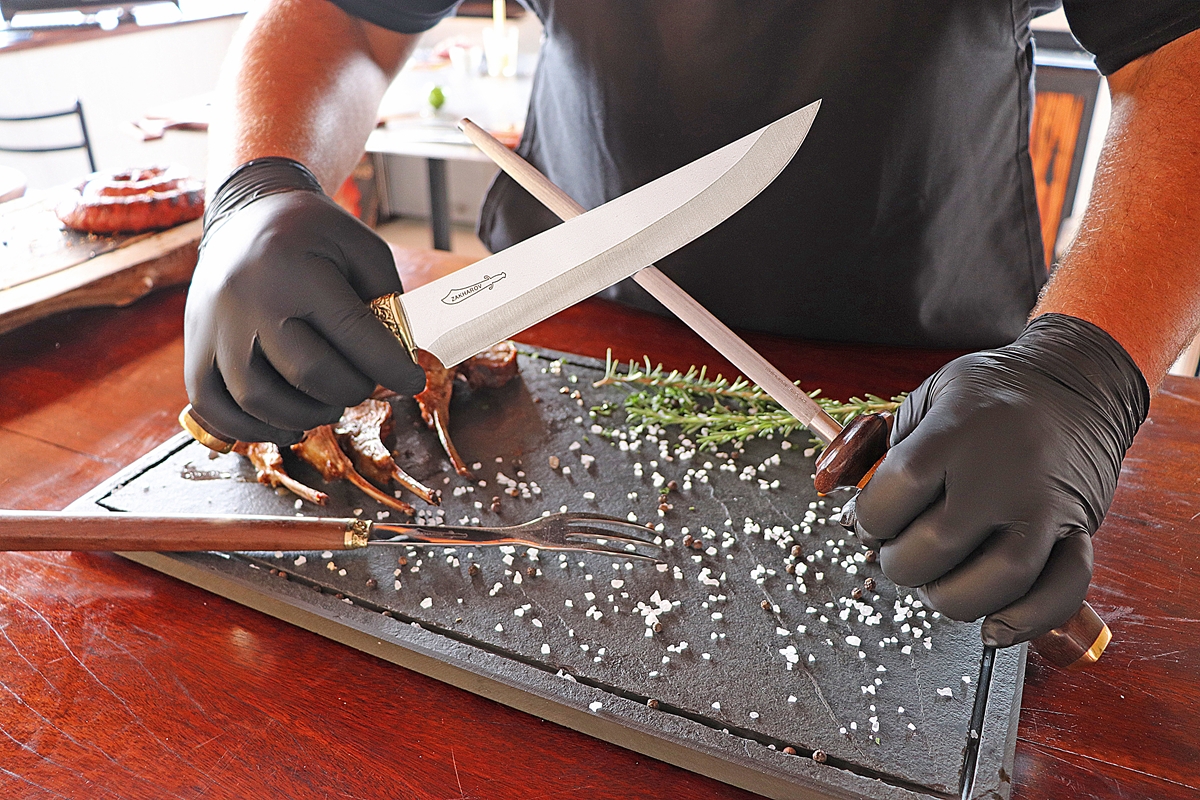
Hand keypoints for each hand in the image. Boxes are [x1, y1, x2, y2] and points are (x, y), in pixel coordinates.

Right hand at [184, 158, 424, 444]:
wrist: (246, 214)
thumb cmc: (314, 235)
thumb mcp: (362, 247)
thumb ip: (387, 299)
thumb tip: (400, 361)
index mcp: (296, 271)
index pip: (353, 333)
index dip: (391, 367)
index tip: (413, 382)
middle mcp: (248, 299)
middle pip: (308, 373)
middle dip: (350, 391)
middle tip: (363, 386)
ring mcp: (213, 326)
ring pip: (258, 399)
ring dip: (305, 417)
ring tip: (330, 405)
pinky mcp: (194, 346)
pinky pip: (213, 405)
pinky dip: (250, 429)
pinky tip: (287, 426)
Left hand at [845, 314, 1148, 646]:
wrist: (1074, 382)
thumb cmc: (989, 394)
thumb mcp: (928, 398)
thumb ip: (887, 448)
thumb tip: (845, 497)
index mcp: (955, 433)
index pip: (896, 493)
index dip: (870, 519)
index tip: (871, 521)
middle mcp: (1001, 474)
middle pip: (936, 546)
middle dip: (902, 564)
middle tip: (902, 553)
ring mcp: (1043, 506)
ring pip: (997, 581)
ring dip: (954, 598)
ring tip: (940, 584)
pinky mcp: (1079, 530)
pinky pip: (1061, 590)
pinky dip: (1027, 620)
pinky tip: (993, 625)